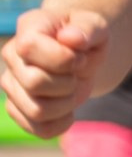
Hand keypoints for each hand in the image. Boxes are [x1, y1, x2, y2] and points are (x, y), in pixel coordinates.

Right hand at [2, 7, 110, 136]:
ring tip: (71, 90)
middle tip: (75, 75)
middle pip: (34, 83)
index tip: (78, 56)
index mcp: (27, 29)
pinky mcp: (18, 108)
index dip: (63, 58)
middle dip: (68, 83)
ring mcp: (11, 84)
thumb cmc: (86, 39)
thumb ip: (86, 28)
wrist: (81, 57)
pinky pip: (40, 129)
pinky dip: (62, 124)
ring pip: (37, 111)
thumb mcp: (95, 27)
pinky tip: (68, 109)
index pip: (29, 47)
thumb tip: (71, 38)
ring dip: (66, 105)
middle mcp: (12, 56)